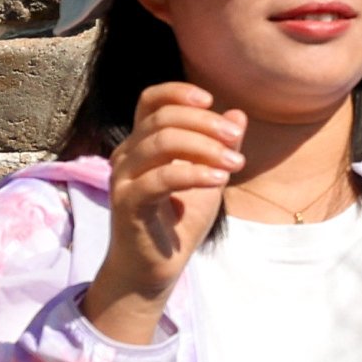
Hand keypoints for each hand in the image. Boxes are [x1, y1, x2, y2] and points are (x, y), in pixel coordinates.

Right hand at [86, 83, 240, 341]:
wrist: (154, 269)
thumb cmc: (179, 221)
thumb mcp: (209, 178)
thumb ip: (221, 148)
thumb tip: (238, 115)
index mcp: (143, 144)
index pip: (150, 101)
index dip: (177, 92)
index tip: (210, 100)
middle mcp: (126, 155)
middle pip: (162, 119)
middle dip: (205, 124)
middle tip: (236, 141)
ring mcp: (122, 179)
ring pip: (160, 143)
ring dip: (205, 148)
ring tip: (235, 163)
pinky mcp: (126, 204)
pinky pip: (159, 178)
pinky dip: (193, 172)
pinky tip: (219, 179)